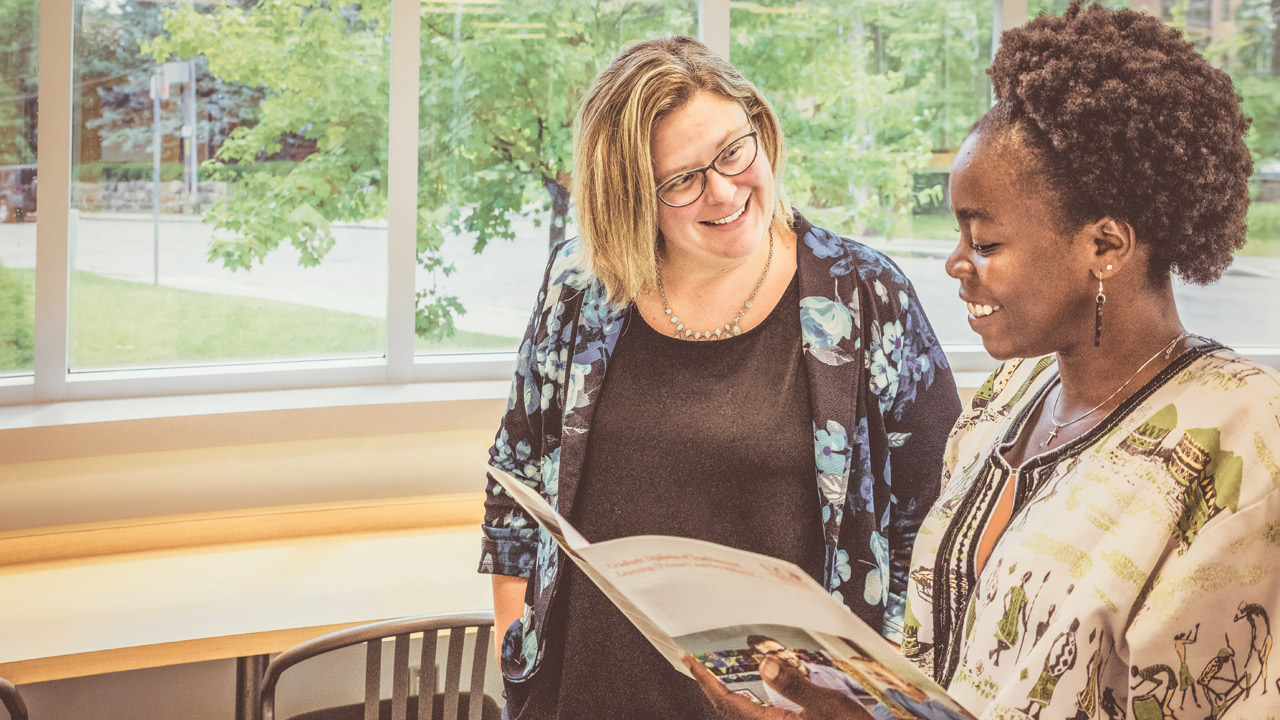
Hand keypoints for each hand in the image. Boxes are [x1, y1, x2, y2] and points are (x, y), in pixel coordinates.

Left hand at [683, 654, 874, 719]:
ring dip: (733, 694)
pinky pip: (760, 717)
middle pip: (731, 709)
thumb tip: (765, 664)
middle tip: (699, 662)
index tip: (688, 660)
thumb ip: (795, 686)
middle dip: (714, 686)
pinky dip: (752, 701)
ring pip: (745, 714)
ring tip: (723, 672)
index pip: (727, 701)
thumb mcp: (828, 706)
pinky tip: (760, 690)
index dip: (705, 680)